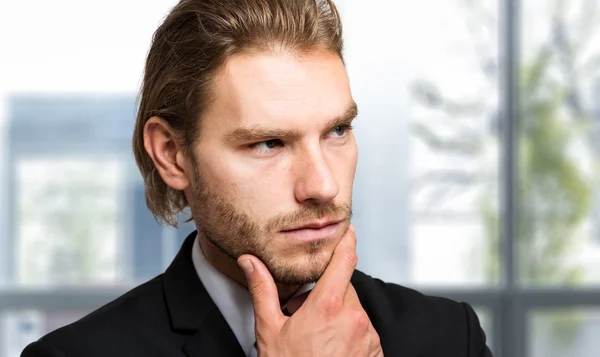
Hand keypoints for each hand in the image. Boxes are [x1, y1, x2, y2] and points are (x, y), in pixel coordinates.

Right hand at [238, 225, 383, 356]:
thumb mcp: (270, 329)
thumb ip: (263, 289)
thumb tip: (249, 261)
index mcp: (329, 306)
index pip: (345, 260)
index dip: (346, 240)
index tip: (347, 229)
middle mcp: (354, 318)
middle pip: (344, 289)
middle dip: (326, 294)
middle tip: (304, 314)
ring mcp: (368, 337)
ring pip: (353, 311)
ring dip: (338, 316)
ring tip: (315, 338)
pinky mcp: (375, 352)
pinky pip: (363, 331)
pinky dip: (349, 334)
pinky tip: (330, 350)